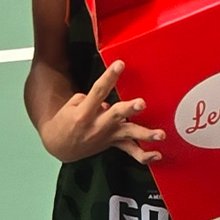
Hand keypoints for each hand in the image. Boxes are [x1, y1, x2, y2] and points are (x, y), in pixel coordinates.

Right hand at [39, 61, 164, 164]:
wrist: (59, 147)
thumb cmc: (65, 122)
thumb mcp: (71, 106)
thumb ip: (90, 100)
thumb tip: (107, 102)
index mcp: (84, 113)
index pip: (98, 91)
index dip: (109, 77)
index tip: (119, 65)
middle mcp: (97, 125)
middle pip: (116, 114)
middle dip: (129, 109)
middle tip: (142, 103)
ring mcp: (107, 136)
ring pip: (128, 134)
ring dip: (145, 134)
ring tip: (160, 134)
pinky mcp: (113, 144)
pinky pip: (130, 150)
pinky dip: (144, 155)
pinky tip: (158, 154)